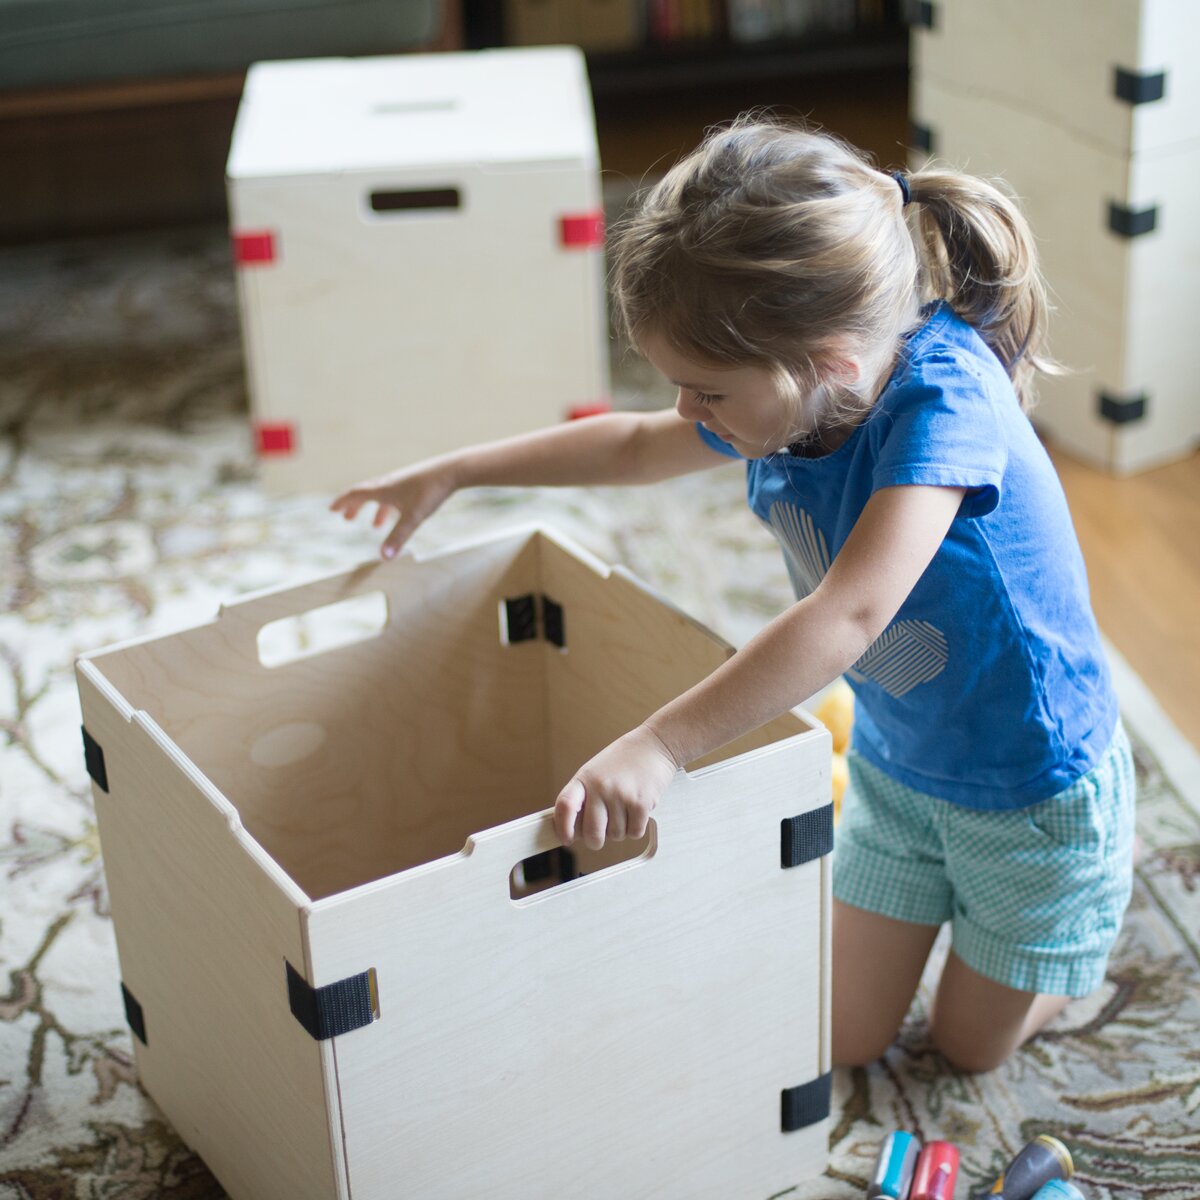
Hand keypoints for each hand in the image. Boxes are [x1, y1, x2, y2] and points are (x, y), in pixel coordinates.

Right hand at [329, 460, 456, 558]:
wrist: (451, 471)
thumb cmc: (430, 492)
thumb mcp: (413, 518)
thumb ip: (398, 538)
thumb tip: (383, 558)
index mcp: (383, 489)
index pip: (355, 494)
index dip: (343, 502)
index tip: (332, 509)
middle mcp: (389, 483)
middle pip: (365, 493)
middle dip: (355, 507)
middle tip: (347, 519)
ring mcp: (402, 481)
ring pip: (382, 495)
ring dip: (375, 509)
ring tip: (376, 526)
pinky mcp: (415, 482)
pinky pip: (397, 495)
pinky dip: (391, 506)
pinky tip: (400, 515)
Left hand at [554, 726, 680, 850]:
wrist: (654, 745)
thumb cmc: (624, 760)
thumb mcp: (595, 772)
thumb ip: (585, 797)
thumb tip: (575, 830)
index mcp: (585, 779)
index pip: (565, 806)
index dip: (563, 827)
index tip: (567, 839)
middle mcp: (601, 787)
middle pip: (592, 833)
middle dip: (596, 840)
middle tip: (600, 834)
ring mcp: (621, 795)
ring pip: (615, 835)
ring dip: (620, 829)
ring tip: (625, 808)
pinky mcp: (641, 803)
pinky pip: (634, 832)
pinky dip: (636, 827)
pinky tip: (637, 809)